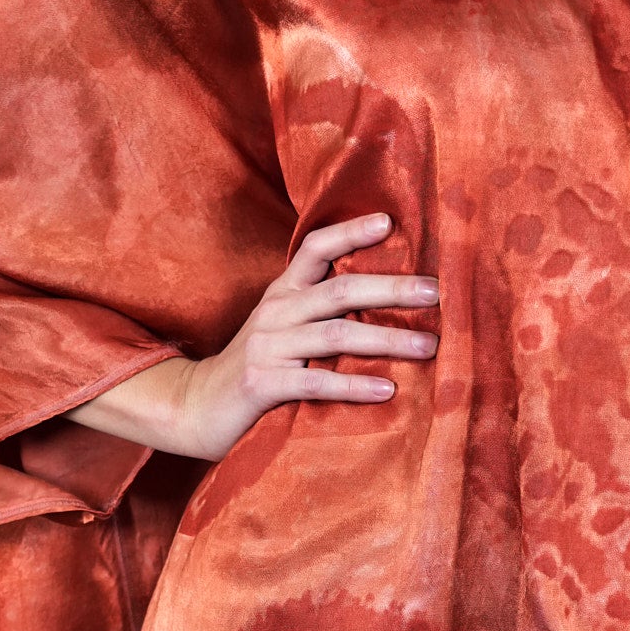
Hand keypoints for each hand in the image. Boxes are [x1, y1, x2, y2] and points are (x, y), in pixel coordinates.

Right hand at [67, 213, 438, 462]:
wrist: (194, 407)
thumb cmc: (254, 368)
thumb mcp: (280, 328)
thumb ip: (317, 310)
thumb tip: (380, 295)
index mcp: (282, 293)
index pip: (314, 248)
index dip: (350, 233)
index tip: (390, 223)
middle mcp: (275, 312)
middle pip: (339, 290)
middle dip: (391, 288)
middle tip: (435, 291)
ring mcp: (266, 347)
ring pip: (336, 335)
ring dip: (387, 340)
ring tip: (428, 347)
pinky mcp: (262, 385)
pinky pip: (315, 383)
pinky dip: (354, 386)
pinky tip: (388, 390)